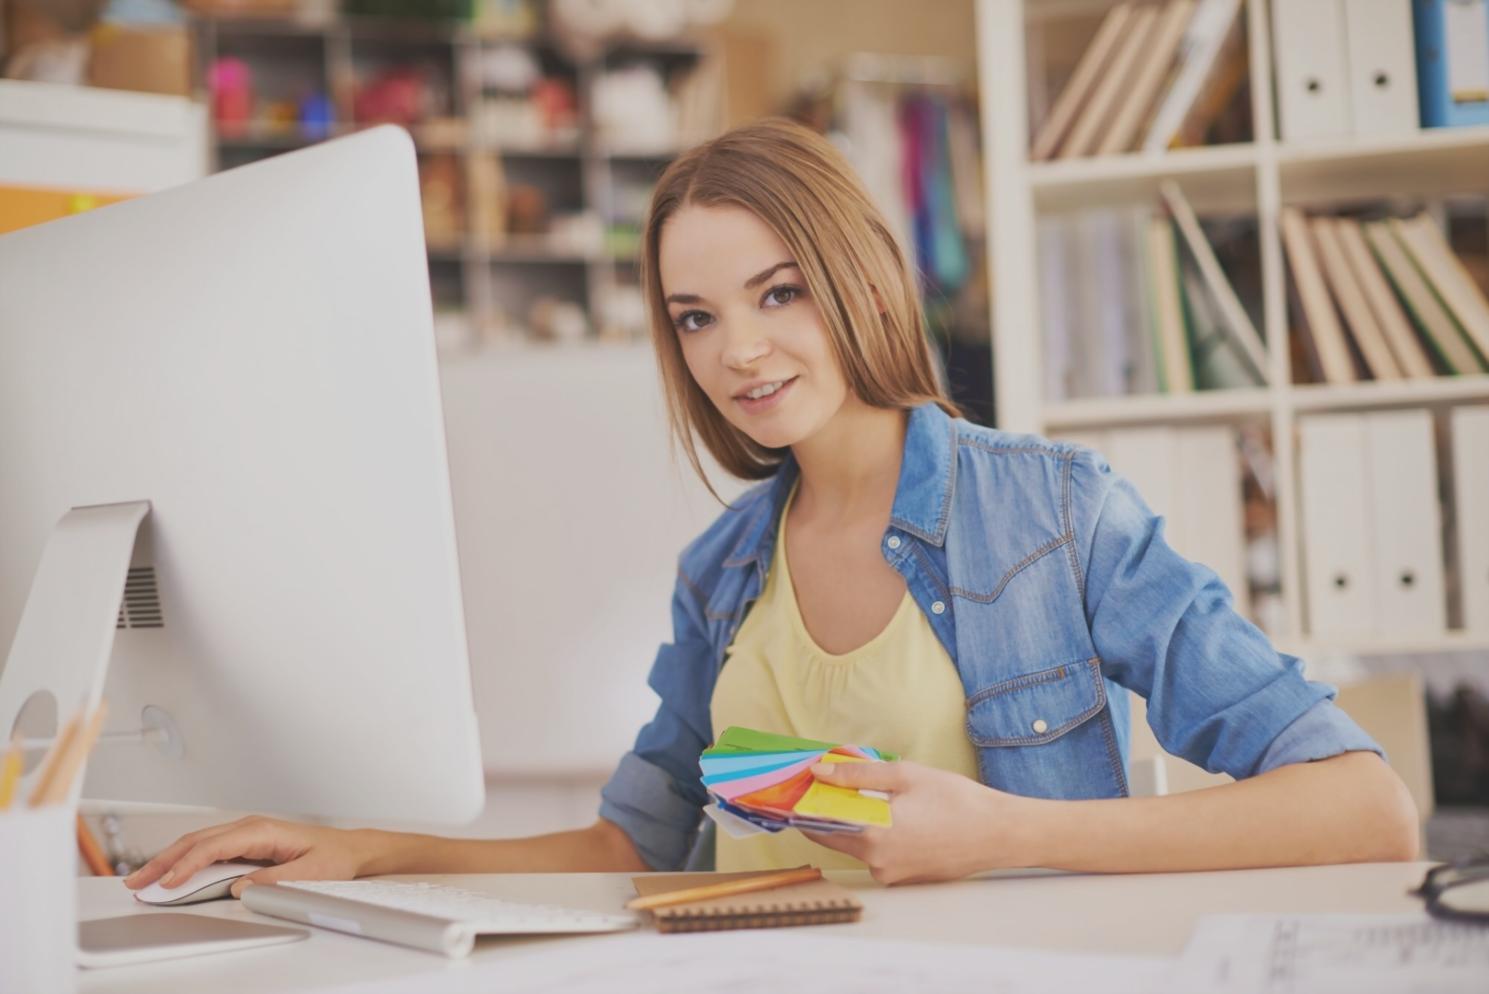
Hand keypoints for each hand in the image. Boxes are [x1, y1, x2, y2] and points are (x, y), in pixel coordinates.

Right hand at [123, 816, 381, 897]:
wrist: (349, 849)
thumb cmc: (334, 857)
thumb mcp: (309, 873)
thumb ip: (273, 880)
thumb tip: (238, 887)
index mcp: (264, 830)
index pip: (214, 846)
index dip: (187, 865)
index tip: (168, 883)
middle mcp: (250, 827)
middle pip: (196, 841)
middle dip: (164, 860)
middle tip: (136, 880)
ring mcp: (246, 833)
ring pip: (198, 843)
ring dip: (169, 859)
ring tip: (143, 878)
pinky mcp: (245, 843)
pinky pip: (208, 849)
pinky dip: (185, 860)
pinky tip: (171, 872)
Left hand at [800, 760, 1026, 884]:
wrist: (999, 833)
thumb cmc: (957, 801)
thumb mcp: (904, 775)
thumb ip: (857, 775)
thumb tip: (819, 772)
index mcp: (872, 836)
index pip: (819, 825)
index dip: (806, 805)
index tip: (798, 790)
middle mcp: (877, 863)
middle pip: (836, 836)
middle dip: (833, 812)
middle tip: (837, 786)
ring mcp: (891, 875)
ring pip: (858, 845)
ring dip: (859, 823)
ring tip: (880, 799)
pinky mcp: (905, 880)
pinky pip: (879, 854)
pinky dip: (879, 836)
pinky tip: (900, 818)